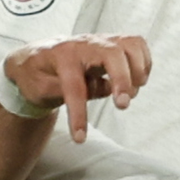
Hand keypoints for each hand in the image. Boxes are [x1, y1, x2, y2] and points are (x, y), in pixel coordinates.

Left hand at [4, 36, 152, 143]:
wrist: (37, 56)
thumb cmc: (36, 74)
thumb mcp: (37, 88)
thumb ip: (62, 91)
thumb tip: (94, 91)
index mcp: (61, 56)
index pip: (74, 85)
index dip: (79, 113)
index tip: (80, 138)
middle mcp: (84, 44)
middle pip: (112, 53)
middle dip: (123, 80)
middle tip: (123, 105)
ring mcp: (101, 41)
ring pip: (130, 44)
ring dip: (138, 70)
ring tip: (130, 93)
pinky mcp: (113, 43)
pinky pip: (137, 46)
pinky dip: (144, 64)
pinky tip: (136, 82)